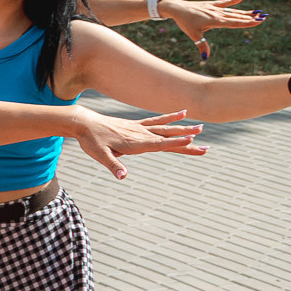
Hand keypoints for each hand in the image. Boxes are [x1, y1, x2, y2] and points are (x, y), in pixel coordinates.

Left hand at [72, 109, 204, 178]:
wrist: (84, 123)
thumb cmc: (91, 141)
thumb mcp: (99, 155)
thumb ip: (113, 165)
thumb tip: (122, 177)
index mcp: (134, 143)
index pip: (159, 144)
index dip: (175, 143)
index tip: (191, 141)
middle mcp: (140, 134)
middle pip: (167, 138)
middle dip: (186, 141)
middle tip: (206, 145)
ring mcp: (140, 128)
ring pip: (166, 128)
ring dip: (183, 129)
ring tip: (201, 128)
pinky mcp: (137, 124)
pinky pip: (157, 120)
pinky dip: (170, 117)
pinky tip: (183, 113)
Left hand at [159, 0, 264, 59]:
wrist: (177, 8)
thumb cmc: (185, 22)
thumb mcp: (193, 35)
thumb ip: (202, 45)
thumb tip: (205, 57)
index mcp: (215, 21)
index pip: (235, 23)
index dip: (247, 22)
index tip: (259, 21)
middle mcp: (217, 14)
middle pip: (237, 16)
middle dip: (250, 17)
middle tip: (264, 17)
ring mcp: (214, 8)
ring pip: (232, 11)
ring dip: (244, 11)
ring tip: (257, 11)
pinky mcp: (210, 4)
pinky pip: (223, 3)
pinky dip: (232, 1)